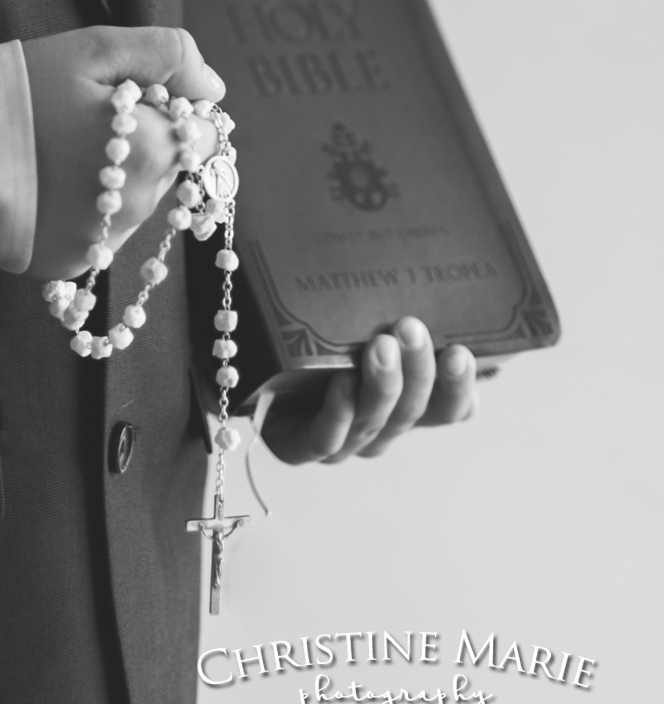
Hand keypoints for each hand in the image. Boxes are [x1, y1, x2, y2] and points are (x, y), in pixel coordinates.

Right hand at [24, 23, 226, 280]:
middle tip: (82, 122)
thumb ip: (166, 55)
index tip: (137, 101)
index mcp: (153, 150)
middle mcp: (138, 207)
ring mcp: (103, 243)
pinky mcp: (67, 266)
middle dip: (142, 146)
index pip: (209, 137)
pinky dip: (78, 213)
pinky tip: (41, 185)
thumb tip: (212, 87)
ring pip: (132, 206)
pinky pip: (94, 236)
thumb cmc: (12, 93)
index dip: (176, 112)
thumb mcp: (88, 48)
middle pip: (169, 171)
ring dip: (112, 181)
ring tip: (54, 153)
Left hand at [260, 317, 479, 463]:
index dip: (459, 385)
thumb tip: (408, 256)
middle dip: (418, 370)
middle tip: (411, 328)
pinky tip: (343, 384)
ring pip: (374, 421)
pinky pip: (327, 437)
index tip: (462, 351)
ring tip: (380, 345)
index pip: (449, 407)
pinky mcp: (299, 447)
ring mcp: (342, 442)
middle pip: (413, 409)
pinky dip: (339, 412)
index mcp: (403, 403)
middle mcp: (380, 427)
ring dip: (382, 384)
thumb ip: (383, 306)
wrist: (240, 365)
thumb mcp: (351, 320)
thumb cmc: (306, 336)